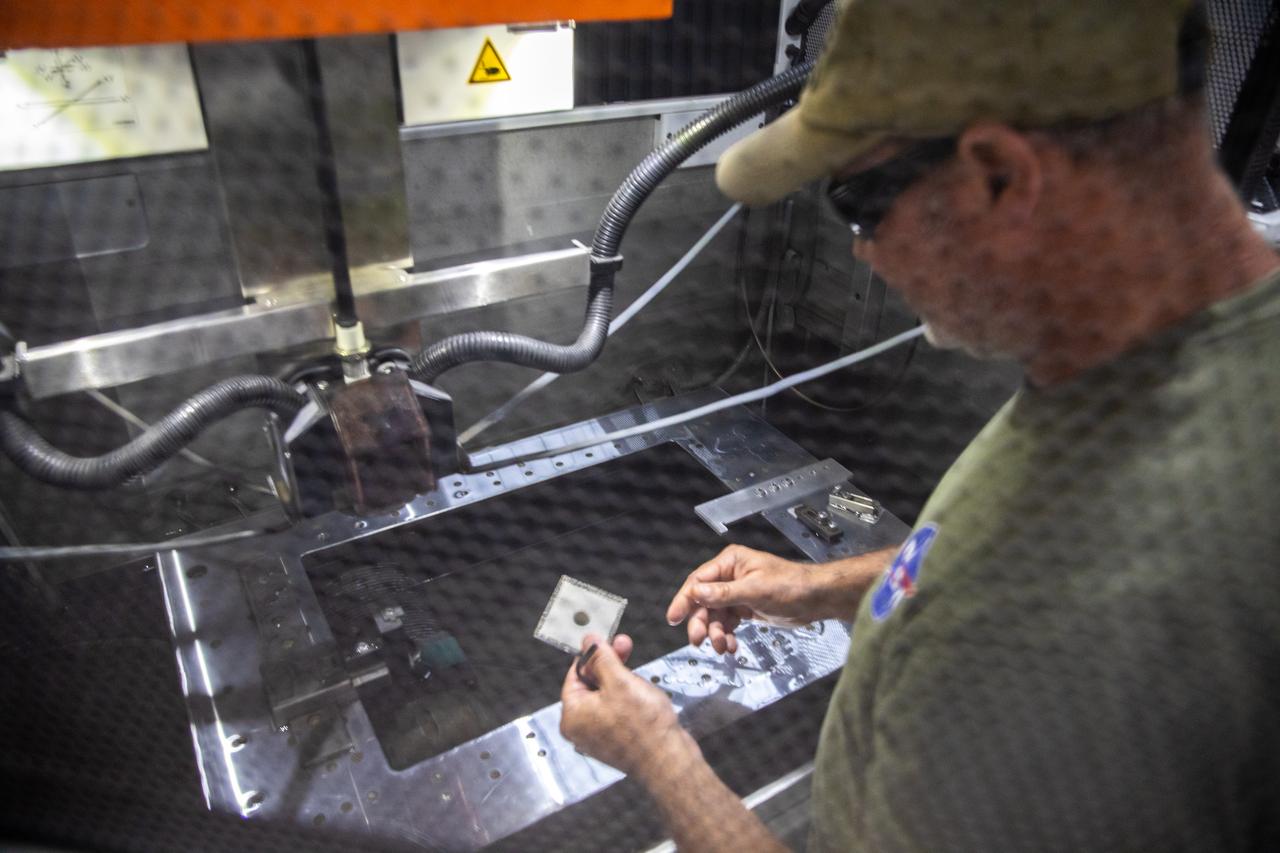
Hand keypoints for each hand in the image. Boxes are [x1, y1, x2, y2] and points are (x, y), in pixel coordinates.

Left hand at [560, 634, 690, 776]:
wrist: (669, 761)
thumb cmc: (644, 728)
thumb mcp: (620, 681)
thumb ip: (601, 658)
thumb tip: (589, 642)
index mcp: (573, 715)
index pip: (575, 673)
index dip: (593, 654)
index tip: (607, 640)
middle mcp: (581, 729)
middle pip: (591, 684)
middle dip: (610, 664)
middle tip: (625, 646)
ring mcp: (599, 737)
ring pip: (606, 697)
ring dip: (621, 680)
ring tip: (638, 676)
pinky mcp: (617, 741)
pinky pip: (617, 712)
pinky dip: (627, 699)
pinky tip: (642, 695)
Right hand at [666, 544, 820, 655]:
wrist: (815, 599)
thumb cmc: (791, 586)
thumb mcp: (754, 590)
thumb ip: (723, 594)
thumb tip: (696, 593)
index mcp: (730, 562)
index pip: (699, 581)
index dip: (685, 600)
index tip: (674, 617)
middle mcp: (730, 576)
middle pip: (704, 601)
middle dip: (702, 622)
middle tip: (698, 640)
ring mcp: (737, 593)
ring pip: (715, 616)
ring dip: (716, 633)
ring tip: (722, 647)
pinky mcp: (745, 608)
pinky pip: (727, 623)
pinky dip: (726, 635)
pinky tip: (731, 645)